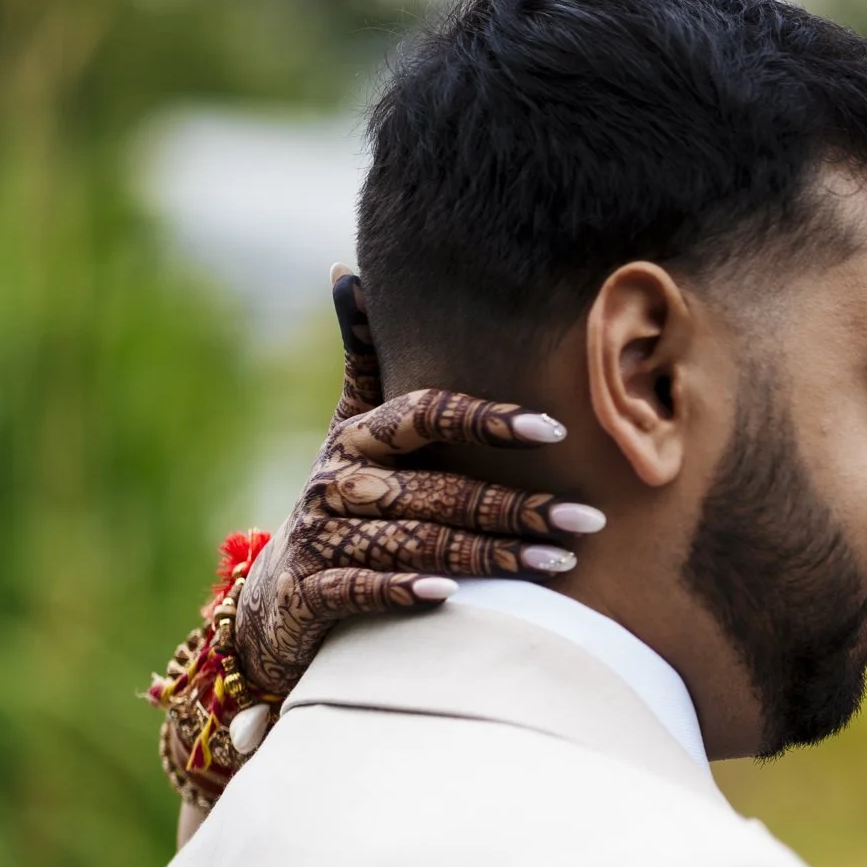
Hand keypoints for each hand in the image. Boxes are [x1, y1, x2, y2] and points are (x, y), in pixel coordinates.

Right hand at [229, 270, 607, 701]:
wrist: (278, 594)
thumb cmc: (341, 501)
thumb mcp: (349, 429)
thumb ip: (362, 361)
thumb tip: (347, 273)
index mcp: (358, 438)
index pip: (426, 415)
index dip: (486, 418)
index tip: (552, 428)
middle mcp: (339, 483)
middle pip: (438, 490)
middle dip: (515, 506)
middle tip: (588, 517)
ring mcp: (322, 537)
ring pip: (415, 542)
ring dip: (488, 554)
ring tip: (558, 563)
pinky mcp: (310, 592)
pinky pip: (360, 588)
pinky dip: (401, 589)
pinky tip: (449, 593)